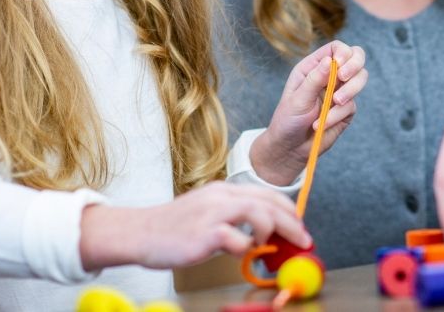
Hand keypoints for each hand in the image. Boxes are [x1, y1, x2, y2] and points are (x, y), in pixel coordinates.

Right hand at [78, 181, 310, 269]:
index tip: (299, 226)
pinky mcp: (204, 233)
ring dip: (270, 231)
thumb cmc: (173, 227)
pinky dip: (245, 247)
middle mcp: (221, 197)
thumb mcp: (207, 213)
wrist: (140, 232)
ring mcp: (212, 213)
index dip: (289, 210)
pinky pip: (236, 239)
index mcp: (223, 190)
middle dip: (292, 223)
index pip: (267, 194)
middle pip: (269, 203)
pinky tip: (239, 253)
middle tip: (303, 240)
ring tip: (266, 245)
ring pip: (258, 213)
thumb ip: (233, 218)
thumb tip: (261, 234)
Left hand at [251, 40, 367, 184]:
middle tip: (344, 78)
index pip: (336, 49)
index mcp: (313, 67)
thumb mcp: (298, 98)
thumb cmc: (287, 120)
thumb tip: (330, 60)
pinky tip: (322, 124)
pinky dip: (338, 115)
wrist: (290, 148)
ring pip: (360, 79)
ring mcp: (339, 92)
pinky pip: (351, 106)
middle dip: (354, 66)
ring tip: (335, 103)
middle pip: (356, 58)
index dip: (343, 52)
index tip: (340, 66)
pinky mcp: (346, 110)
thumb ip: (315, 79)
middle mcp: (328, 76)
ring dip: (350, 90)